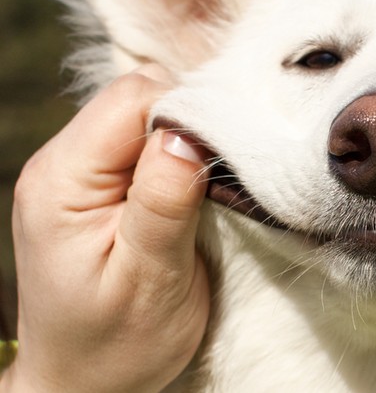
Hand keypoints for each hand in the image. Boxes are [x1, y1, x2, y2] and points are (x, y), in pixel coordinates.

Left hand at [3, 67, 209, 391]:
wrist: (84, 382)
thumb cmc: (116, 344)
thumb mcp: (150, 281)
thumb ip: (163, 202)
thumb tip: (187, 133)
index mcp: (62, 182)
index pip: (131, 100)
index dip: (189, 112)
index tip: (229, 154)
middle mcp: (61, 163)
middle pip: (138, 96)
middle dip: (192, 120)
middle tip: (226, 170)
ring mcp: (77, 169)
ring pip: (146, 111)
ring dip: (189, 136)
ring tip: (212, 181)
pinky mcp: (98, 180)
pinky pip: (145, 137)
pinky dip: (179, 150)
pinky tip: (195, 182)